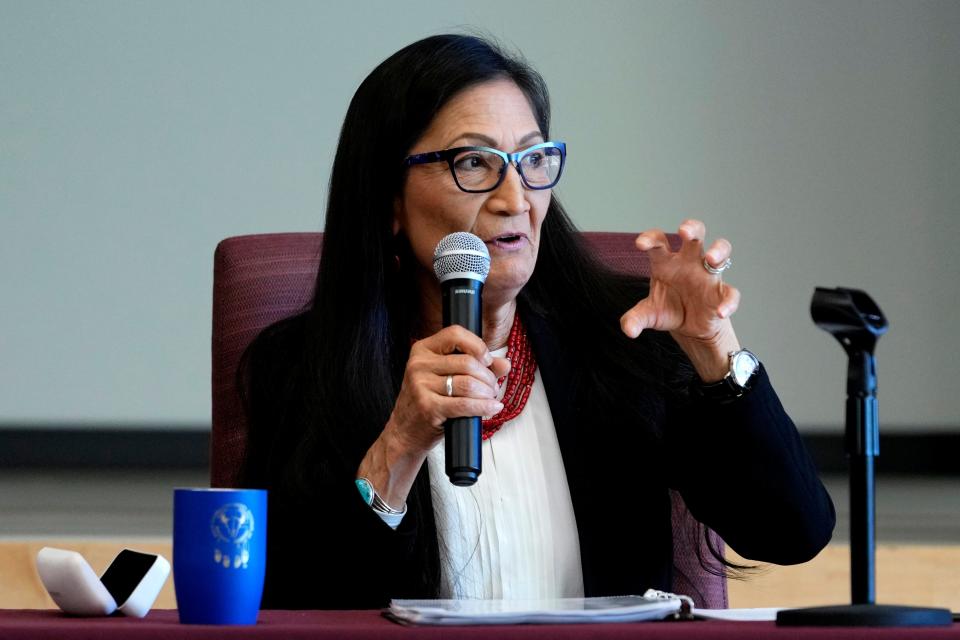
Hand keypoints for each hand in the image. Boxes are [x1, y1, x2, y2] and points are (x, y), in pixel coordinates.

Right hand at [357, 325, 509, 508]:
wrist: (405, 432)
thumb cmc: (428, 401)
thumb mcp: (446, 377)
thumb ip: (477, 367)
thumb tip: (505, 364)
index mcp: (423, 350)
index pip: (455, 334)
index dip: (477, 345)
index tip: (487, 360)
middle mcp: (419, 364)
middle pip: (467, 362)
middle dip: (487, 377)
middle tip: (492, 388)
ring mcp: (421, 386)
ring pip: (468, 384)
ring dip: (487, 393)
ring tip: (490, 398)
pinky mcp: (428, 407)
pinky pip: (465, 404)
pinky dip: (484, 407)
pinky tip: (492, 408)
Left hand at [619, 219, 740, 380]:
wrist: (688, 329)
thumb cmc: (668, 310)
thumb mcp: (648, 315)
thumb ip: (635, 319)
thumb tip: (628, 330)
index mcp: (666, 262)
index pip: (659, 242)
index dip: (650, 238)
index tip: (641, 244)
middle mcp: (688, 263)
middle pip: (695, 235)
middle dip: (691, 228)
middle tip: (683, 231)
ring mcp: (707, 275)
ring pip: (721, 252)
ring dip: (719, 252)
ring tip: (711, 258)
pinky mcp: (721, 293)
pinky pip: (730, 293)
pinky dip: (728, 302)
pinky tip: (720, 312)